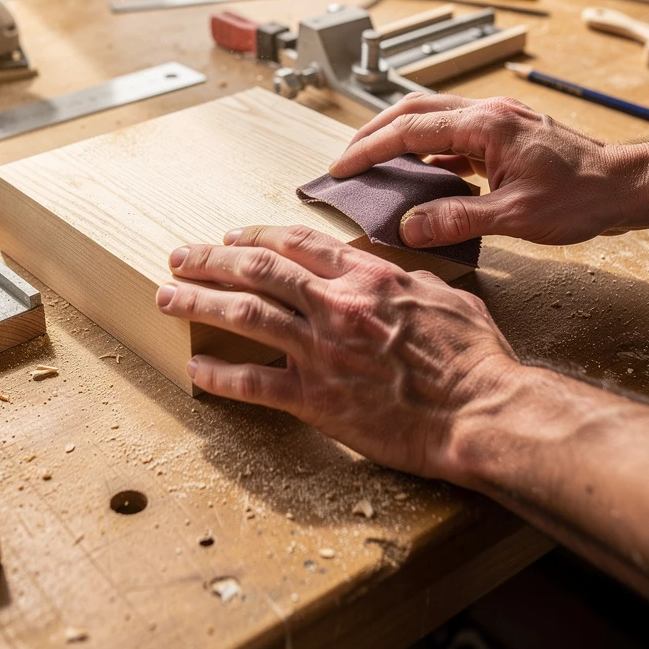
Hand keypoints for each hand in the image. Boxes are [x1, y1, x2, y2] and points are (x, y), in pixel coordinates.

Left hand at [155, 225, 519, 481]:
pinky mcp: (317, 399)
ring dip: (200, 302)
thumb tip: (397, 276)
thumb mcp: (448, 298)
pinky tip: (194, 368)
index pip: (298, 243)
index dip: (257, 236)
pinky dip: (220, 375)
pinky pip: (255, 384)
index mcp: (367, 277)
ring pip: (246, 315)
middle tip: (180, 256)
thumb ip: (411, 282)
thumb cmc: (473, 358)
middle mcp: (336, 305)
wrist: (480, 412)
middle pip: (258, 270)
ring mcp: (322, 351)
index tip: (231, 236)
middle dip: (211, 259)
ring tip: (167, 296)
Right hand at [329, 94, 648, 246]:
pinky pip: (454, 136)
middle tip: (347, 159)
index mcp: (486, 124)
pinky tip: (423, 175)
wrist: (629, 187)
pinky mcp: (507, 136)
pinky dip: (429, 151)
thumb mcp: (516, 217)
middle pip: (414, 110)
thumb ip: (457, 219)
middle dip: (374, 132)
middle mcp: (489, 113)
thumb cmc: (585, 196)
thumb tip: (409, 226)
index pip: (409, 129)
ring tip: (375, 164)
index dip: (369, 148)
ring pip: (433, 119)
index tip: (341, 168)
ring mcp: (499, 122)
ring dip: (400, 138)